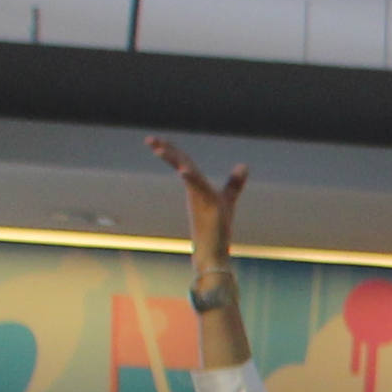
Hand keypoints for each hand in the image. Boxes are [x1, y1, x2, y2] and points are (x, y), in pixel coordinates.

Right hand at [150, 137, 247, 260]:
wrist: (212, 253)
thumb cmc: (217, 229)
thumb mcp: (227, 200)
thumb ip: (233, 183)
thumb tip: (243, 165)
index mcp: (196, 187)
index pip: (184, 162)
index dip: (173, 150)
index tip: (157, 140)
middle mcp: (194, 190)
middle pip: (180, 164)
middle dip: (165, 150)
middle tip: (148, 138)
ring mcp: (199, 198)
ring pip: (185, 173)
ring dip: (173, 159)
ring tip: (157, 147)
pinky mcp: (207, 208)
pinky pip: (197, 189)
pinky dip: (191, 178)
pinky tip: (183, 171)